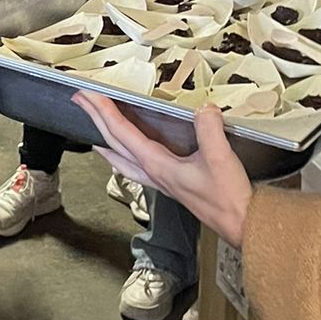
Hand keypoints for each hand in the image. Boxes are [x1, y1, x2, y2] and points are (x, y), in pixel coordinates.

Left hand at [73, 96, 251, 247]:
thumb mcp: (220, 157)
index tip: (89, 95)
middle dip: (95, 119)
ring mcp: (160, 181)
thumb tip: (203, 108)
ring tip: (93, 130)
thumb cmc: (228, 197)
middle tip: (80, 100)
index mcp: (158, 165)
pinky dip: (123, 156)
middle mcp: (153, 173)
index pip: (122, 133)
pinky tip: (126, 155)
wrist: (240, 224)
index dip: (104, 111)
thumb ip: (209, 129)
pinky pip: (136, 167)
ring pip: (121, 159)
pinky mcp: (171, 184)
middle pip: (114, 143)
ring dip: (105, 140)